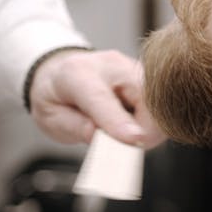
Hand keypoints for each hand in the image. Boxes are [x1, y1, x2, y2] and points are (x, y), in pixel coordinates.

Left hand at [28, 48, 163, 147]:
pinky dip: (151, 120)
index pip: (102, 99)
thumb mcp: (52, 117)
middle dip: (143, 130)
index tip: (134, 140)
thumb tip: (106, 142)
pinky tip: (131, 122)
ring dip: (148, 126)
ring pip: (159, 103)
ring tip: (123, 132)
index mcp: (78, 73)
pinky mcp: (147, 75)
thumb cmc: (57, 97)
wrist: (61, 71)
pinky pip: (160, 103)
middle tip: (124, 147)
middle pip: (144, 99)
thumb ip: (77, 128)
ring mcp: (133, 67)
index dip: (118, 121)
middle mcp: (111, 64)